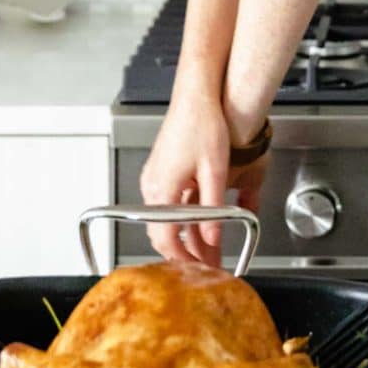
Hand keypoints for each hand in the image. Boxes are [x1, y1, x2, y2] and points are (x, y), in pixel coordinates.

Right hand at [139, 87, 232, 265]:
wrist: (196, 96)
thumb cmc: (202, 124)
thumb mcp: (215, 171)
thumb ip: (213, 209)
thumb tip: (212, 237)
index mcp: (162, 190)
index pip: (165, 239)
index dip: (181, 259)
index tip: (197, 270)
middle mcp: (153, 187)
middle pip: (164, 232)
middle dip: (186, 252)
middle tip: (206, 265)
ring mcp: (155, 178)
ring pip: (168, 219)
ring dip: (187, 236)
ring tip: (209, 250)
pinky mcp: (162, 171)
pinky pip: (169, 204)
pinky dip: (184, 219)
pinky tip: (203, 225)